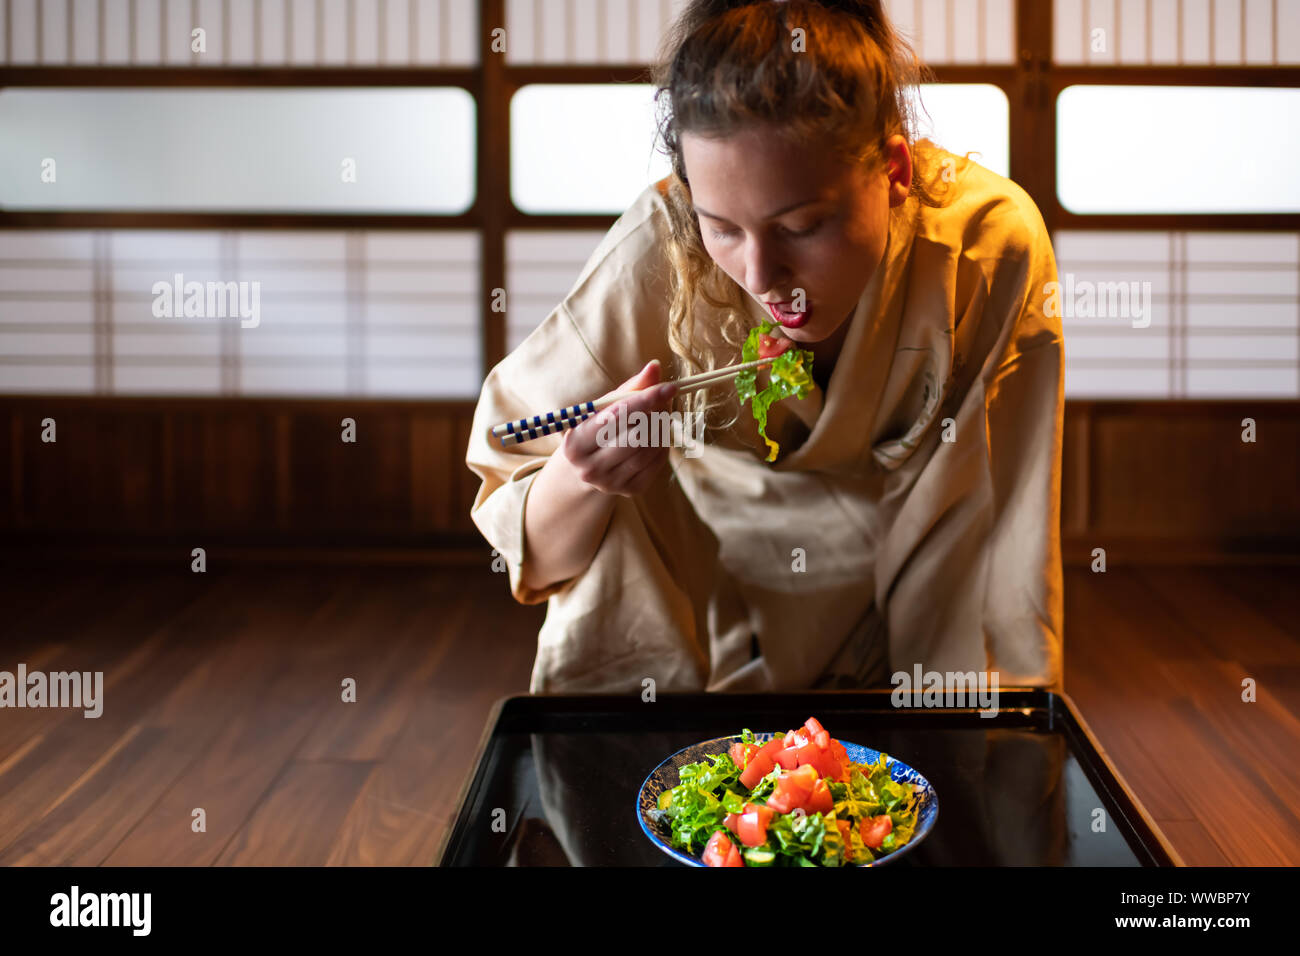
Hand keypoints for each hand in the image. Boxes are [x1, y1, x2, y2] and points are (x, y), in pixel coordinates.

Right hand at [559, 360, 678, 497]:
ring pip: (648, 449)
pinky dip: (663, 444)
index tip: (669, 386)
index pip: (616, 417)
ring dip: (662, 427)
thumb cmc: (596, 430)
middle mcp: (589, 468)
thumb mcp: (604, 409)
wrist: (586, 470)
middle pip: (635, 435)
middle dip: (655, 413)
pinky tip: (658, 434)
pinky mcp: (630, 490)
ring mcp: (610, 483)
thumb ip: (630, 388)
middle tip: (664, 399)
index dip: (645, 399)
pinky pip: (656, 462)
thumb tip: (655, 366)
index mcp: (575, 444)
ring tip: (661, 414)